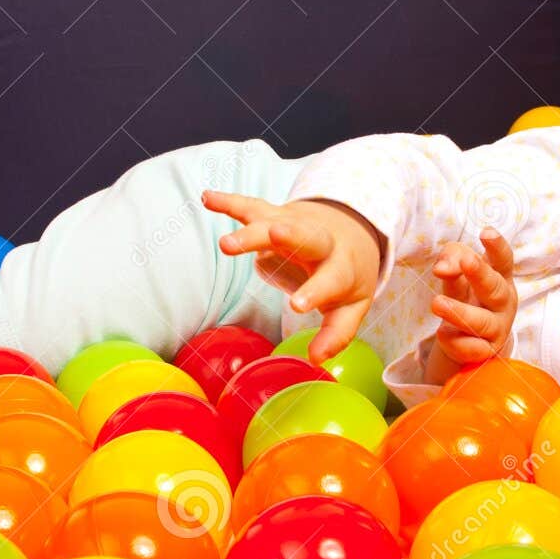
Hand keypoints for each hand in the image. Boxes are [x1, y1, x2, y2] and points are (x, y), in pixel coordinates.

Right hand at [203, 190, 383, 363]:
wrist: (351, 228)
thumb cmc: (348, 276)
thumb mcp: (352, 306)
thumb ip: (336, 334)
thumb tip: (316, 360)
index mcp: (340, 267)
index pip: (330, 279)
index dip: (315, 291)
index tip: (296, 305)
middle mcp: (318, 241)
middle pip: (304, 237)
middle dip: (288, 235)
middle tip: (273, 234)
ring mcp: (294, 224)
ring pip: (272, 222)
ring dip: (250, 230)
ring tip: (225, 244)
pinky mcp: (274, 213)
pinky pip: (250, 207)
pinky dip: (229, 202)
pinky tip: (207, 198)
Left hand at [426, 228, 516, 383]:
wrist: (465, 336)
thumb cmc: (465, 292)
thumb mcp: (456, 271)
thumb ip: (451, 260)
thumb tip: (443, 268)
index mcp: (500, 277)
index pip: (503, 260)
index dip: (497, 246)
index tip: (486, 232)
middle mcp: (503, 302)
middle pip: (495, 289)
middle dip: (480, 275)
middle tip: (465, 262)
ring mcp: (497, 328)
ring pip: (481, 322)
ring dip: (459, 312)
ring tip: (437, 303)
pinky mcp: (486, 352)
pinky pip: (471, 349)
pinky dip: (455, 341)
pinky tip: (442, 334)